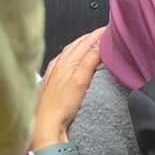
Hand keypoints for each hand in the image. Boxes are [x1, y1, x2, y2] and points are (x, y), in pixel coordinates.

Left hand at [32, 28, 104, 149]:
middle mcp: (57, 64)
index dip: (97, 35)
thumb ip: (89, 62)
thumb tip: (98, 47)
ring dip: (81, 45)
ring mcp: (53, 73)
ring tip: (90, 42)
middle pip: (76, 44)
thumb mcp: (80, 81)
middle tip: (102, 33)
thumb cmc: (60, 107)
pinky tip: (72, 59)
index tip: (108, 29)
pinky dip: (72, 55)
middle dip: (90, 37)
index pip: (84, 42)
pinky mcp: (51, 81)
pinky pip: (62, 60)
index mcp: (65, 61)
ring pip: (69, 52)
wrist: (45, 125)